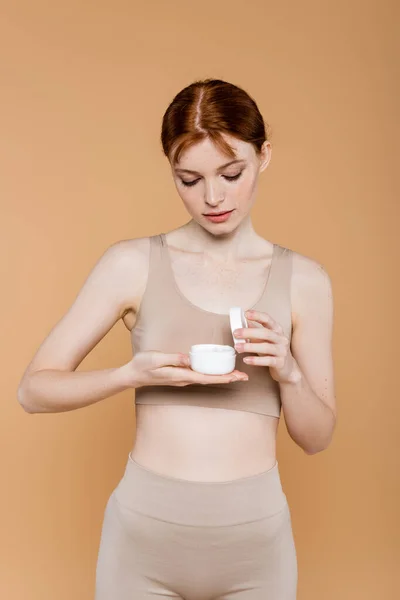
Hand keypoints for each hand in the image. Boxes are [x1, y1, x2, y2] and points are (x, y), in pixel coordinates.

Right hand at [122, 351, 248, 388]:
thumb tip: (189, 359)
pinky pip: (201, 375)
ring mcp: (183, 378)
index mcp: (181, 375)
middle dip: (228, 378)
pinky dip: (213, 373)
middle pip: (210, 380)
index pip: (206, 378)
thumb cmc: (144, 365)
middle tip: (245, 377)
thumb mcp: (157, 358)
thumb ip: (173, 358)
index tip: (236, 377)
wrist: (133, 374)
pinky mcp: (181, 374)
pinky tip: (218, 370)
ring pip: (207, 378)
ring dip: (222, 376)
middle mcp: (185, 379)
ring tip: (237, 374)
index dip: (222, 377)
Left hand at [233, 309, 297, 383]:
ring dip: (250, 347)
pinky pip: (267, 360)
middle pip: (265, 333)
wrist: (286, 367)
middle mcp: (281, 338)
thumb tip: (241, 323)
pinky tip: (246, 360)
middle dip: (249, 332)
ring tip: (238, 347)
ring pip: (266, 347)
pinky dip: (256, 360)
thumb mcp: (264, 339)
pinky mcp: (280, 362)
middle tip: (236, 333)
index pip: (267, 319)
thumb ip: (255, 331)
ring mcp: (282, 350)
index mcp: (277, 329)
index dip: (257, 315)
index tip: (246, 314)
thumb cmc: (272, 350)